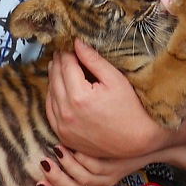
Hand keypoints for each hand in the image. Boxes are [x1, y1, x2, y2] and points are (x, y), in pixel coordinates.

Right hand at [36, 144, 144, 185]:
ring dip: (67, 165)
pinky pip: (96, 165)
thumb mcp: (94, 153)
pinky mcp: (117, 165)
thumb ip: (74, 154)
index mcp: (90, 183)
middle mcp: (99, 183)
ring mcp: (108, 175)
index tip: (38, 181)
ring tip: (57, 149)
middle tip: (44, 163)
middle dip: (56, 179)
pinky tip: (75, 146)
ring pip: (83, 177)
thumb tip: (50, 145)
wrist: (150, 142)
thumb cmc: (116, 143)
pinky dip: (83, 158)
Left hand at [46, 40, 158, 158]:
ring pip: (50, 94)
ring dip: (52, 78)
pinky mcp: (63, 135)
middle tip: (62, 51)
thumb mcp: (115, 79)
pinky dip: (52, 97)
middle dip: (58, 62)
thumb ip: (93, 60)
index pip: (66, 65)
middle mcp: (67, 112)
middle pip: (55, 78)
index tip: (68, 44)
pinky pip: (50, 112)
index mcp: (79, 96)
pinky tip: (57, 88)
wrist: (136, 142)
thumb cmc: (130, 110)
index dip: (67, 52)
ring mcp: (63, 126)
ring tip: (58, 66)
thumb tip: (77, 43)